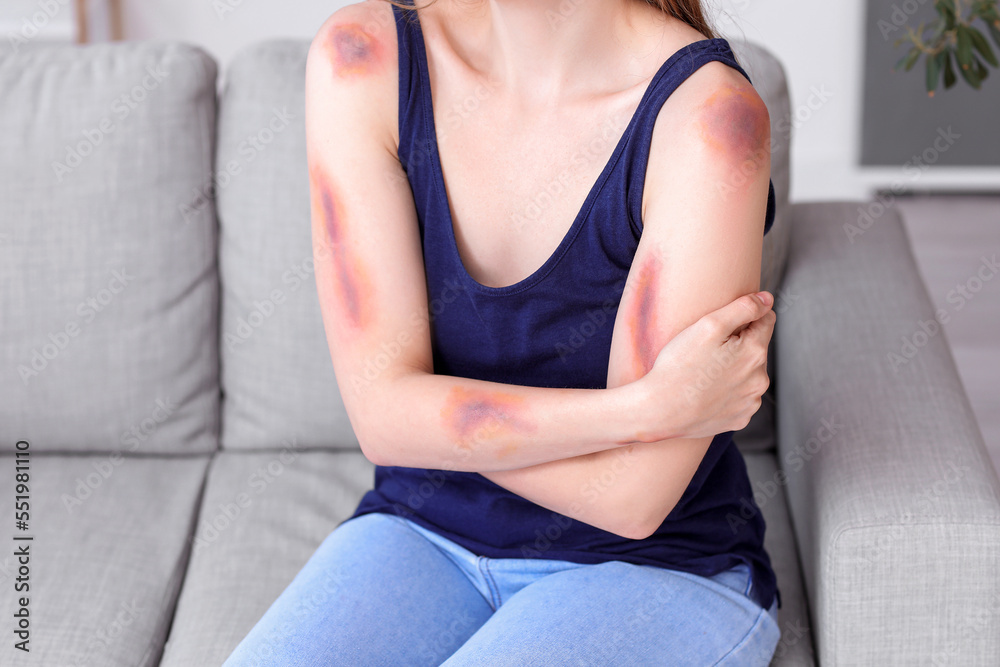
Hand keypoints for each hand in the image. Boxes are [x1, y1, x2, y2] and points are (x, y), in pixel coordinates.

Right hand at [638, 291, 775, 440]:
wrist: (659, 411)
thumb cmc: (679, 365)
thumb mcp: (708, 326)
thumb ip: (743, 308)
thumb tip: (767, 299)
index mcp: (755, 352)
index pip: (766, 321)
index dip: (744, 318)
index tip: (722, 326)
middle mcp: (759, 379)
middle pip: (756, 349)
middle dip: (738, 345)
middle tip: (706, 352)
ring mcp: (750, 402)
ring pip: (749, 375)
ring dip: (734, 370)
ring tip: (704, 373)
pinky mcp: (739, 420)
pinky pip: (739, 399)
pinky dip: (727, 394)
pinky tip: (706, 392)